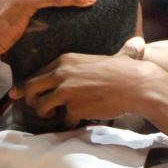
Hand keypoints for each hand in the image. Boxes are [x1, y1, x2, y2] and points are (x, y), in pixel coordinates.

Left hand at [9, 36, 147, 119]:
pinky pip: (63, 120)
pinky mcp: (74, 108)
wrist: (136, 85)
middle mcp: (61, 74)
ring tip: (56, 116)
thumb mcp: (94, 59)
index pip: (36, 73)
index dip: (30, 86)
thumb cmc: (122, 72)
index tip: (30, 94)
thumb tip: (125, 45)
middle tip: (40, 108)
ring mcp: (66, 92)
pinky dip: (70, 123)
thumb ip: (89, 61)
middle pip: (30, 89)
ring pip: (41, 107)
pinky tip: (79, 119)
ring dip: (46, 115)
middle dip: (31, 101)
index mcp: (64, 60)